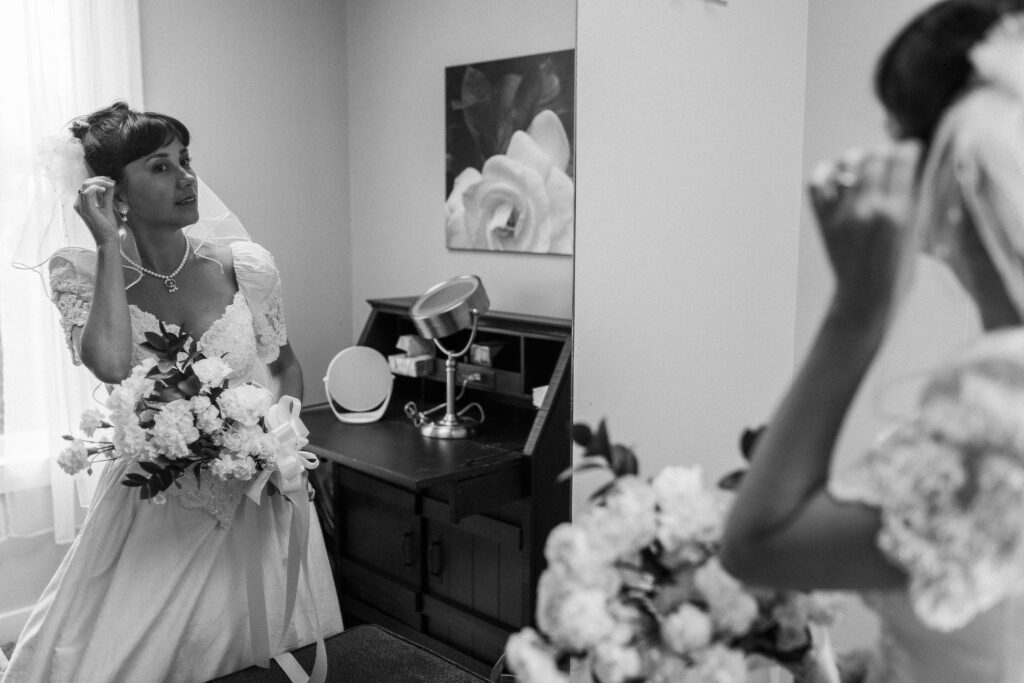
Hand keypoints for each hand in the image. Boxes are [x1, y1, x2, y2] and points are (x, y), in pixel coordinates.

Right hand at [73, 177, 119, 245]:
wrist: (108, 237)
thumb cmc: (106, 224)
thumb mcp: (106, 205)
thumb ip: (106, 195)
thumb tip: (110, 183)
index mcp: (82, 203)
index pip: (86, 186)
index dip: (98, 180)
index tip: (110, 181)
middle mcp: (79, 204)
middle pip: (85, 184)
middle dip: (99, 179)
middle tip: (111, 181)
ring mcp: (81, 207)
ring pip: (86, 186)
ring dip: (100, 182)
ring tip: (111, 184)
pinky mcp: (87, 210)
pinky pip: (87, 193)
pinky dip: (97, 188)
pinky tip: (105, 189)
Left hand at [809, 142, 921, 322]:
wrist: (865, 298)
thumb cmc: (898, 270)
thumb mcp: (917, 233)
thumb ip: (914, 200)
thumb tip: (911, 167)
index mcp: (899, 212)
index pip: (903, 159)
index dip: (908, 149)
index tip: (910, 150)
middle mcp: (869, 208)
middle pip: (876, 156)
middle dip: (885, 152)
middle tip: (887, 159)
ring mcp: (842, 213)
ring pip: (848, 163)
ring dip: (858, 158)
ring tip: (864, 166)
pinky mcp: (822, 220)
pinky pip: (817, 181)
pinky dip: (826, 172)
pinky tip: (836, 176)